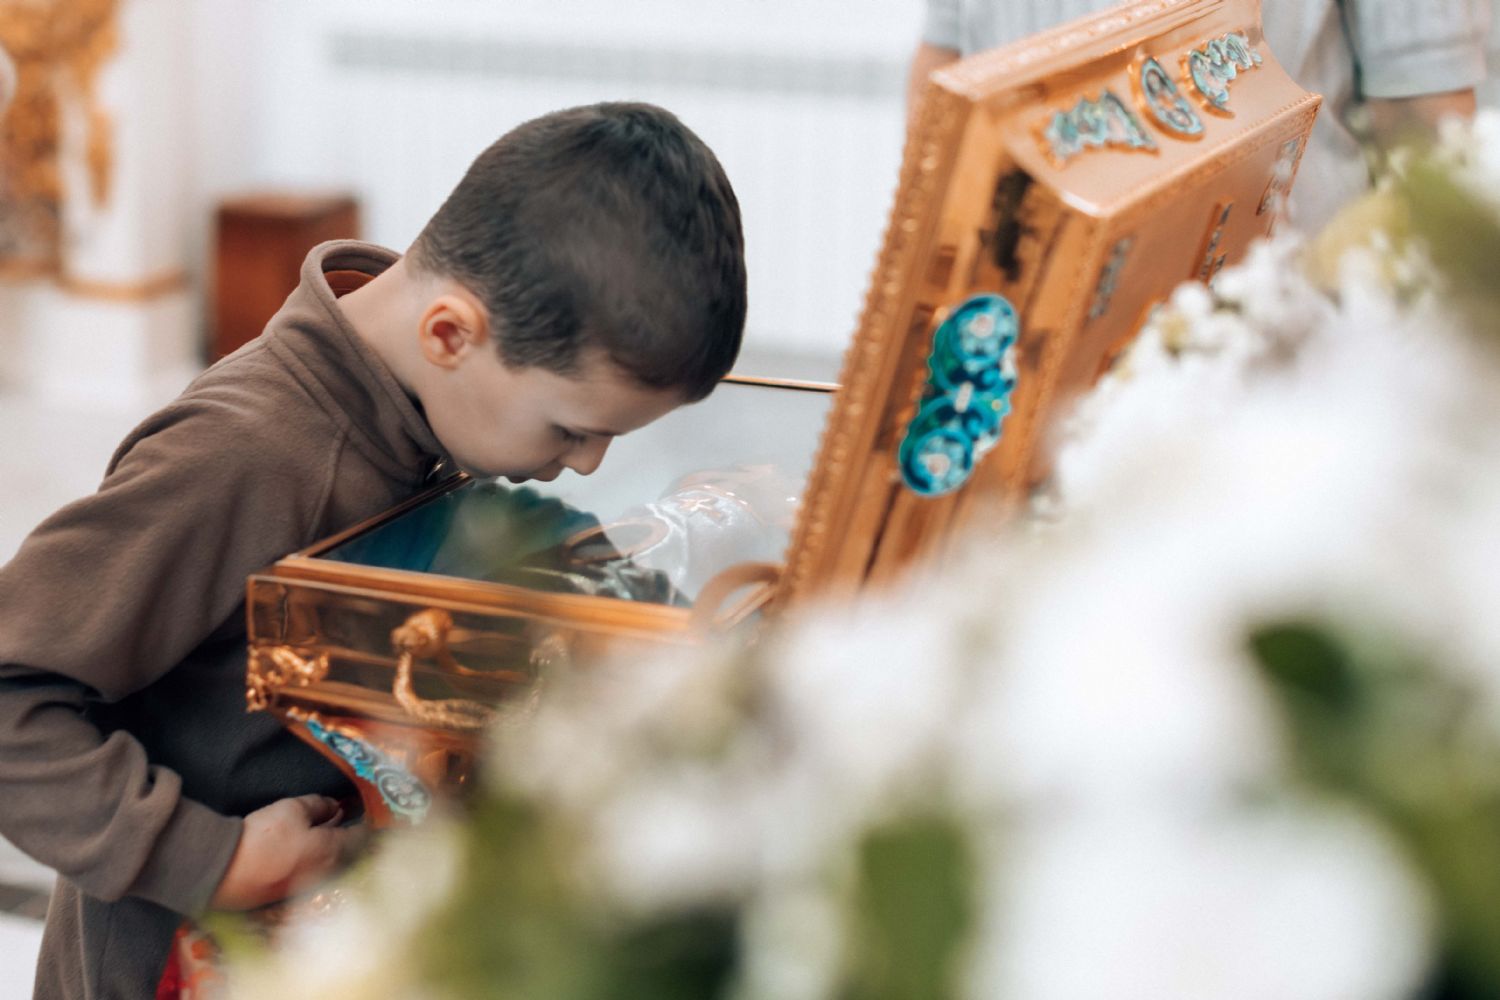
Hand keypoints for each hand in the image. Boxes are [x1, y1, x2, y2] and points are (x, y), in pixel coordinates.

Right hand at [210, 794, 360, 910]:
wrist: (222, 871)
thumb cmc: (263, 837)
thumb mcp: (292, 810)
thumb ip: (318, 806)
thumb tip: (335, 807)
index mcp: (334, 852)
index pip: (362, 837)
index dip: (365, 821)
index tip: (363, 811)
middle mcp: (326, 874)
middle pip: (349, 854)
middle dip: (351, 836)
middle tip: (346, 819)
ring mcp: (307, 887)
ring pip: (331, 865)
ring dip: (333, 849)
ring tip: (326, 831)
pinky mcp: (287, 896)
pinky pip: (312, 874)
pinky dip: (315, 861)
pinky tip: (305, 850)